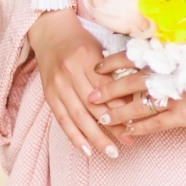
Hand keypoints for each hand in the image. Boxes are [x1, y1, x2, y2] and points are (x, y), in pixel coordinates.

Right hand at [28, 10, 132, 156]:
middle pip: (93, 105)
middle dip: (112, 126)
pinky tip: (86, 150)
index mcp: (86, 58)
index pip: (106, 87)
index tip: (135, 121)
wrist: (50, 33)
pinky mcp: (49, 96)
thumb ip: (111, 72)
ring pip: (78, 117)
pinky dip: (74, 137)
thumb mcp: (98, 49)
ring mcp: (57, 86)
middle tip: (128, 140)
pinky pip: (62, 120)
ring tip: (111, 151)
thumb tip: (130, 99)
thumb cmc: (80, 41)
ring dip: (95, 137)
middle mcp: (70, 72)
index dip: (120, 106)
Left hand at [88, 51, 185, 136]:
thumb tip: (153, 52)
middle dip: (109, 90)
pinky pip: (156, 123)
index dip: (114, 62)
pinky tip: (128, 132)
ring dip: (119, 113)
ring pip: (139, 106)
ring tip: (102, 119)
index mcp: (172, 56)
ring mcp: (176, 95)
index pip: (135, 57)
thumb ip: (174, 52)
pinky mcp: (184, 115)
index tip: (97, 66)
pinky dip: (140, 128)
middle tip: (90, 97)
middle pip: (131, 82)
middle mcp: (171, 74)